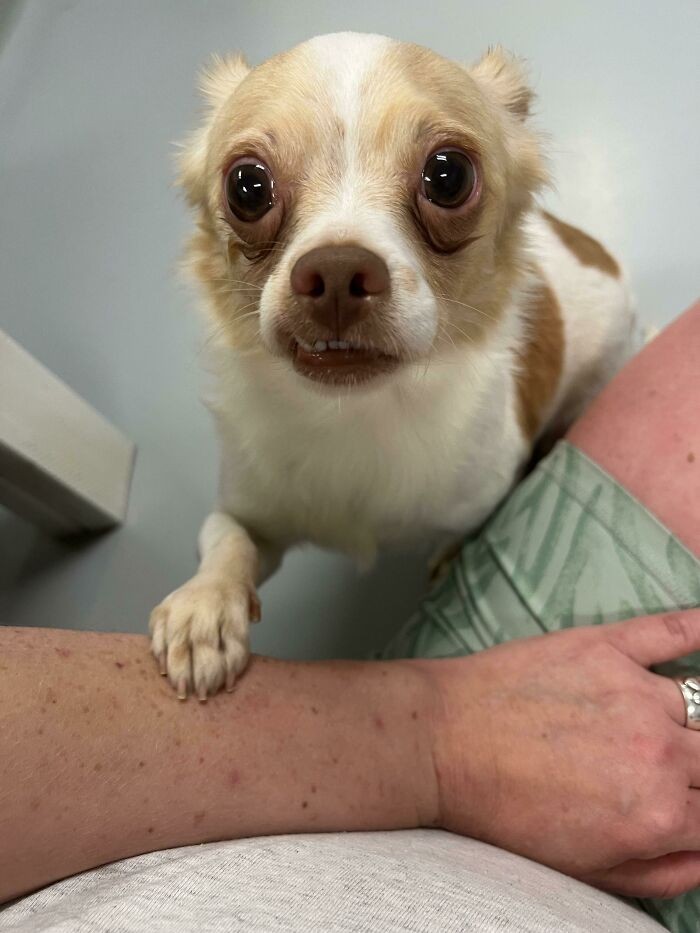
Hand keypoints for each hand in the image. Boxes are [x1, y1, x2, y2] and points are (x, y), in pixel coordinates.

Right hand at [149, 573, 259, 699]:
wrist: (222, 570)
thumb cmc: (236, 602)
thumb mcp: (252, 616)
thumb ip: (242, 642)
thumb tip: (229, 678)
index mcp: (233, 605)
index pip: (233, 638)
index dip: (230, 666)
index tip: (226, 687)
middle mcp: (207, 603)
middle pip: (202, 640)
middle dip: (201, 672)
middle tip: (202, 695)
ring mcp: (182, 604)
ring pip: (177, 639)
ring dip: (178, 669)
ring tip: (182, 691)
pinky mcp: (163, 607)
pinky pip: (158, 633)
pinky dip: (160, 654)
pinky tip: (165, 672)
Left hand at [420, 610, 699, 897]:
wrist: (441, 743)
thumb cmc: (502, 811)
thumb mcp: (584, 871)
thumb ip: (663, 872)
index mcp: (658, 815)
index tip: (688, 799)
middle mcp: (659, 751)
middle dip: (699, 767)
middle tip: (672, 764)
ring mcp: (634, 691)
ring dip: (693, 721)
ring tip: (659, 727)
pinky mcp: (606, 646)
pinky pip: (672, 630)